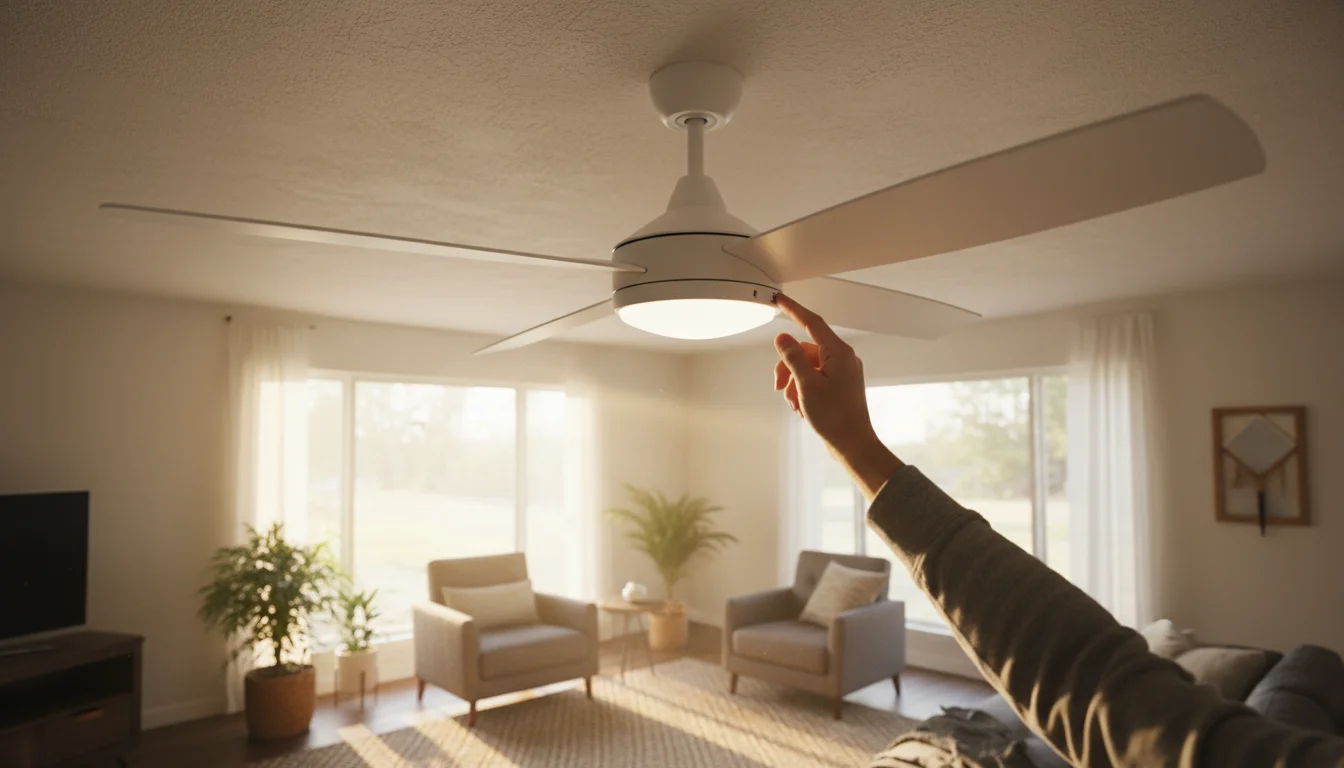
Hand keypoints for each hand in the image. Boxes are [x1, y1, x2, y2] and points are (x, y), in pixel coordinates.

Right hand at [773, 294, 903, 499]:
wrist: (853, 444)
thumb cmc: (834, 417)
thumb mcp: (806, 384)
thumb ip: (793, 357)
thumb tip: (783, 338)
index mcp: (838, 353)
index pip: (812, 322)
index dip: (793, 310)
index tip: (779, 299)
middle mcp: (843, 358)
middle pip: (805, 349)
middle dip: (788, 366)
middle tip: (778, 386)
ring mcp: (843, 372)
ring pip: (807, 366)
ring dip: (794, 382)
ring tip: (793, 403)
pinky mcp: (840, 386)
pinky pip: (815, 378)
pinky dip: (803, 389)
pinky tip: (801, 407)